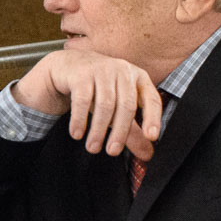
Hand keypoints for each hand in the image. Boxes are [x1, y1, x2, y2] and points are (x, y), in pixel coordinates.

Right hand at [14, 48, 163, 158]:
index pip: (151, 99)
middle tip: (112, 151)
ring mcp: (101, 69)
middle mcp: (122, 70)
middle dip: (119, 132)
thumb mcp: (117, 107)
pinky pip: (82, 100)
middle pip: (126, 105)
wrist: (67, 65)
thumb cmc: (97, 88)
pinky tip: (77, 133)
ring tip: (93, 147)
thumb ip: (132, 130)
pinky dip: (79, 120)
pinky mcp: (80, 73)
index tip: (151, 137)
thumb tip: (147, 154)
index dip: (152, 118)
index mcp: (138, 77)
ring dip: (98, 130)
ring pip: (104, 104)